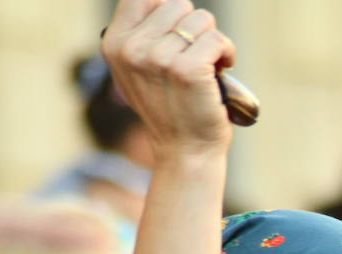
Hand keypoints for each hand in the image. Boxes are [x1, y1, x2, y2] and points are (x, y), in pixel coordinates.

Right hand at [101, 0, 236, 158]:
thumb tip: (167, 2)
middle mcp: (132, 48)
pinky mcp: (188, 70)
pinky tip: (221, 71)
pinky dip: (227, 53)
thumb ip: (143, 33)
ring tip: (208, 66)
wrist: (184, 150)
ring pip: (201, 19)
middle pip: (178, 4)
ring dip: (212, 41)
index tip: (179, 35)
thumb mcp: (139, 68)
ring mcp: (158, 58)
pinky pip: (218, 39)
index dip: (170, 11)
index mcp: (114, 43)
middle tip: (195, 57)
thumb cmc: (169, 107)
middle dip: (194, 28)